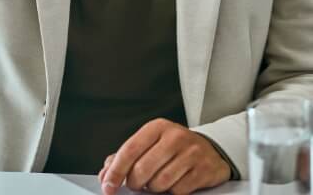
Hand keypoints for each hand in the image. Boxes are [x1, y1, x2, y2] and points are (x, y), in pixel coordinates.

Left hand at [98, 119, 230, 194]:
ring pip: (160, 181)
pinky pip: (179, 190)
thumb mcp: (150, 143)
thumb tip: (105, 173)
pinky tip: (173, 184)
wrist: (211, 149)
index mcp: (156, 127)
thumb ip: (127, 156)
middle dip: (135, 182)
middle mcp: (174, 137)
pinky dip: (171, 192)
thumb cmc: (175, 147)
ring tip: (156, 182)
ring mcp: (191, 153)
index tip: (108, 185)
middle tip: (136, 184)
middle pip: (143, 168)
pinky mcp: (203, 169)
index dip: (116, 170)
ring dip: (154, 188)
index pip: (129, 150)